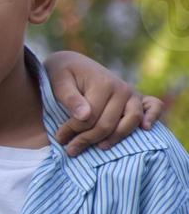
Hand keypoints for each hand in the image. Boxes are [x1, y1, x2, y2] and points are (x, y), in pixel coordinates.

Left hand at [44, 51, 163, 154]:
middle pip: (108, 123)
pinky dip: (153, 117)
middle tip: (71, 149)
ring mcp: (132, 93)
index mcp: (102, 84)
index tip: (59, 138)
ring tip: (99, 147)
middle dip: (87, 139)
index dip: (73, 130)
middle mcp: (121, 88)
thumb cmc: (62, 73)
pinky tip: (145, 129)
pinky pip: (154, 106)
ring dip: (115, 137)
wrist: (72, 63)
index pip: (90, 117)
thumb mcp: (58, 81)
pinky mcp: (138, 98)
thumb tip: (84, 116)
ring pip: (131, 121)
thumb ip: (69, 98)